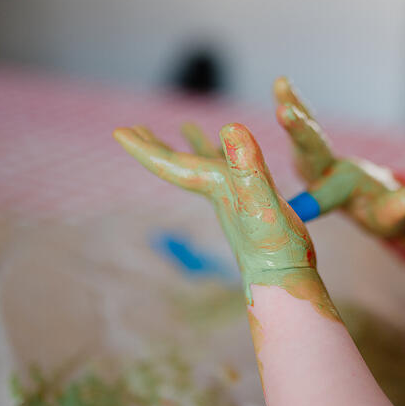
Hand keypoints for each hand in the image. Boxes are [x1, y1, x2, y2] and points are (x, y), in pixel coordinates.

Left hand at [112, 123, 316, 303]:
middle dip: (156, 146)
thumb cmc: (275, 248)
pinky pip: (234, 171)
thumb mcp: (261, 201)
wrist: (286, 279)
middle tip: (134, 128)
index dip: (144, 148)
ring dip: (191, 146)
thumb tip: (230, 126)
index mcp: (214, 188)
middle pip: (179, 165)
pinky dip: (228, 154)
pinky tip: (233, 152)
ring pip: (206, 166)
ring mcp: (235, 199)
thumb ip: (247, 165)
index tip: (118, 131)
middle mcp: (219, 192)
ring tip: (186, 126)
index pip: (170, 165)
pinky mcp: (253, 204)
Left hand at [272, 77, 404, 236]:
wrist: (365, 206)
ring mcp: (314, 159)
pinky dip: (297, 101)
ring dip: (293, 109)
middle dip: (298, 133)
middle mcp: (319, 176)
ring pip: (304, 133)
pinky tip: (282, 81)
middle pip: (310, 153)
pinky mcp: (315, 144)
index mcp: (337, 195)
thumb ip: (397, 210)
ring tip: (281, 84)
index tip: (297, 195)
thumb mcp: (390, 216)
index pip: (326, 195)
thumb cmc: (381, 213)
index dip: (314, 196)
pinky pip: (307, 120)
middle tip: (284, 112)